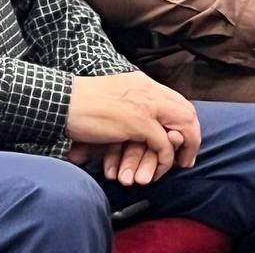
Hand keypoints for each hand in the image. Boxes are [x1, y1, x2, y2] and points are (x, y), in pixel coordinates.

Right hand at [65, 72, 200, 183]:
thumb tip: (142, 129)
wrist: (62, 100)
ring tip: (178, 165)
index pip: (177, 100)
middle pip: (186, 112)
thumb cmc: (80, 103)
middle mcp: (149, 90)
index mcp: (143, 83)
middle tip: (186, 157)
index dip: (184, 122)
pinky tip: (155, 171)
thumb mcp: (114, 98)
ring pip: (180, 128)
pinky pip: (163, 144)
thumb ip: (130, 106)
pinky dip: (164, 160)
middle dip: (192, 137)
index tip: (181, 140)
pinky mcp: (138, 122)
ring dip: (181, 150)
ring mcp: (146, 105)